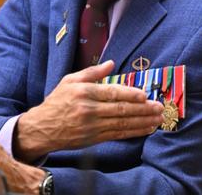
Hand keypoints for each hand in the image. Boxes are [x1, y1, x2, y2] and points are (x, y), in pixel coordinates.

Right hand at [14, 60, 163, 161]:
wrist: (42, 128)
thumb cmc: (57, 101)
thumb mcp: (70, 80)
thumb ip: (92, 72)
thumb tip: (111, 63)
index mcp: (84, 92)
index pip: (112, 93)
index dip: (130, 94)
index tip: (145, 95)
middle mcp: (89, 110)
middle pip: (121, 109)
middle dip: (143, 109)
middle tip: (159, 107)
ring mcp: (92, 126)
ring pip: (122, 123)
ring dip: (142, 122)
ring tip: (157, 119)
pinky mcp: (94, 139)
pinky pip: (118, 135)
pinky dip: (133, 132)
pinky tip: (145, 129)